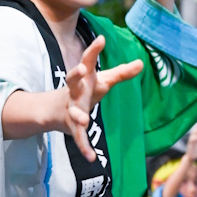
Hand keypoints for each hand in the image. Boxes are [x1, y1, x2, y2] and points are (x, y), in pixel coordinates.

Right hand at [65, 36, 142, 161]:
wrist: (54, 111)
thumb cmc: (85, 91)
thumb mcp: (103, 81)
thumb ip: (121, 73)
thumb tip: (141, 62)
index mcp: (84, 77)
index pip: (87, 60)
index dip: (94, 50)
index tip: (101, 38)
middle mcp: (74, 90)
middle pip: (72, 80)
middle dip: (76, 74)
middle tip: (82, 69)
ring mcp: (71, 109)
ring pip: (73, 111)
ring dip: (79, 116)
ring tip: (85, 120)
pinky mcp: (71, 127)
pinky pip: (78, 137)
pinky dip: (84, 147)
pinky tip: (91, 157)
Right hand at [184, 125, 196, 160]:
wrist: (191, 157)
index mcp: (195, 138)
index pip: (196, 131)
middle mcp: (192, 140)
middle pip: (193, 133)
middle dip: (196, 130)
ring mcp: (190, 143)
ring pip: (191, 138)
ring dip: (194, 135)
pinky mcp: (190, 147)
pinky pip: (190, 144)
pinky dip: (193, 141)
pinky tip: (196, 138)